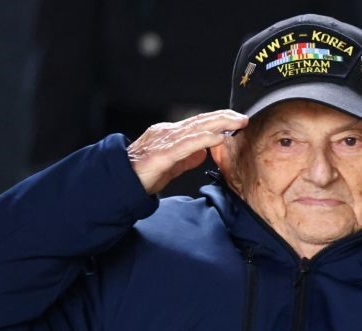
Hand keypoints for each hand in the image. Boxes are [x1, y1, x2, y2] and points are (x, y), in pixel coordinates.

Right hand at [126, 109, 247, 193]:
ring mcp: (164, 141)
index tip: (235, 120)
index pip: (198, 124)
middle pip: (200, 121)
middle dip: (223, 118)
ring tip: (236, 122)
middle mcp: (167, 133)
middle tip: (243, 117)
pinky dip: (205, 139)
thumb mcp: (170, 167)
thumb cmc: (140, 176)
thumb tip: (203, 153)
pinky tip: (218, 137)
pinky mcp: (162, 154)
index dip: (217, 121)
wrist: (119, 182)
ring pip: (196, 128)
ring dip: (219, 124)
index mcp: (169, 135)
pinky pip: (187, 144)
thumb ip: (186, 159)